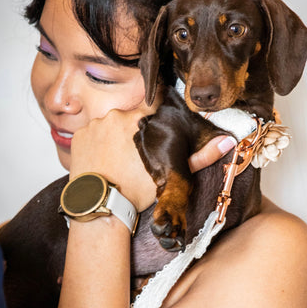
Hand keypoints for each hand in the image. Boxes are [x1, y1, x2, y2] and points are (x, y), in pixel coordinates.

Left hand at [70, 107, 236, 210]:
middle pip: (128, 117)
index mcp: (141, 120)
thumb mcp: (171, 173)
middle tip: (133, 156)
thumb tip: (227, 142)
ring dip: (112, 139)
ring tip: (116, 162)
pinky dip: (95, 146)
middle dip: (132, 132)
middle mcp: (116, 116)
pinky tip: (101, 163)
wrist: (101, 205)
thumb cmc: (135, 191)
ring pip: (108, 126)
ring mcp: (94, 125)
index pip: (152, 102)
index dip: (154, 112)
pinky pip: (90, 136)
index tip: (154, 120)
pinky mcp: (79, 136)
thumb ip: (200, 156)